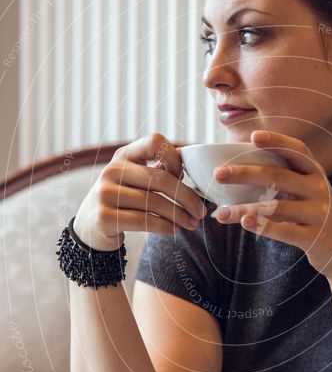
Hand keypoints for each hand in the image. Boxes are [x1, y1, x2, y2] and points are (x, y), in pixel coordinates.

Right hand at [73, 132, 207, 250]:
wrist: (90, 227)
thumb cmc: (123, 201)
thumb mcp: (135, 180)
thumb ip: (158, 172)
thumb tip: (194, 169)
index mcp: (124, 155)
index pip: (155, 141)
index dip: (175, 158)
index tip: (184, 177)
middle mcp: (112, 170)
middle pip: (160, 178)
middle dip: (187, 197)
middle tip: (201, 212)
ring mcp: (105, 193)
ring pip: (154, 202)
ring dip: (179, 216)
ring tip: (192, 224)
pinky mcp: (104, 216)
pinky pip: (143, 220)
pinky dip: (164, 226)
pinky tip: (174, 229)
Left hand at [212, 129, 331, 279]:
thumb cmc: (315, 215)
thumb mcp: (307, 191)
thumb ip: (284, 179)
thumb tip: (237, 169)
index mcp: (315, 172)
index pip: (297, 150)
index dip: (276, 141)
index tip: (253, 136)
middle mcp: (319, 188)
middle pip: (278, 176)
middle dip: (245, 174)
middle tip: (218, 174)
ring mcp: (319, 213)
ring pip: (276, 207)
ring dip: (244, 209)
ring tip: (220, 213)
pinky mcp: (315, 237)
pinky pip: (285, 230)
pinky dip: (263, 226)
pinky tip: (244, 223)